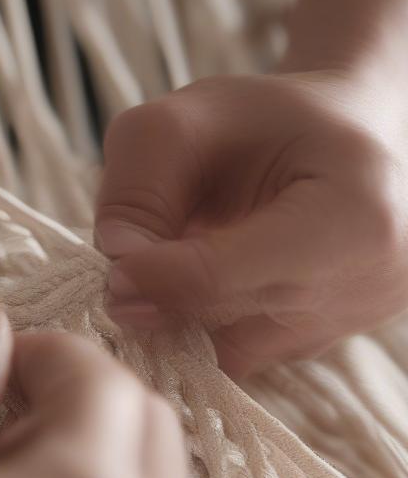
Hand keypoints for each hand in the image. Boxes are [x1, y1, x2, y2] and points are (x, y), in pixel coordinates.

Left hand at [97, 71, 407, 376]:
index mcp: (353, 218)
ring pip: (219, 351)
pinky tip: (197, 287)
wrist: (342, 136)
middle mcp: (364, 286)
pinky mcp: (318, 345)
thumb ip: (139, 186)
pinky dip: (201, 327)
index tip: (112, 263)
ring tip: (178, 261)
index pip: (219, 276)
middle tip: (125, 268)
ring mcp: (346, 324)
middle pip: (216, 318)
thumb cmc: (267, 121)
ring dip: (178, 313)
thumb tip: (116, 259)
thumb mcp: (188, 120)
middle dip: (157, 292)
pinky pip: (232, 357)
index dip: (148, 275)